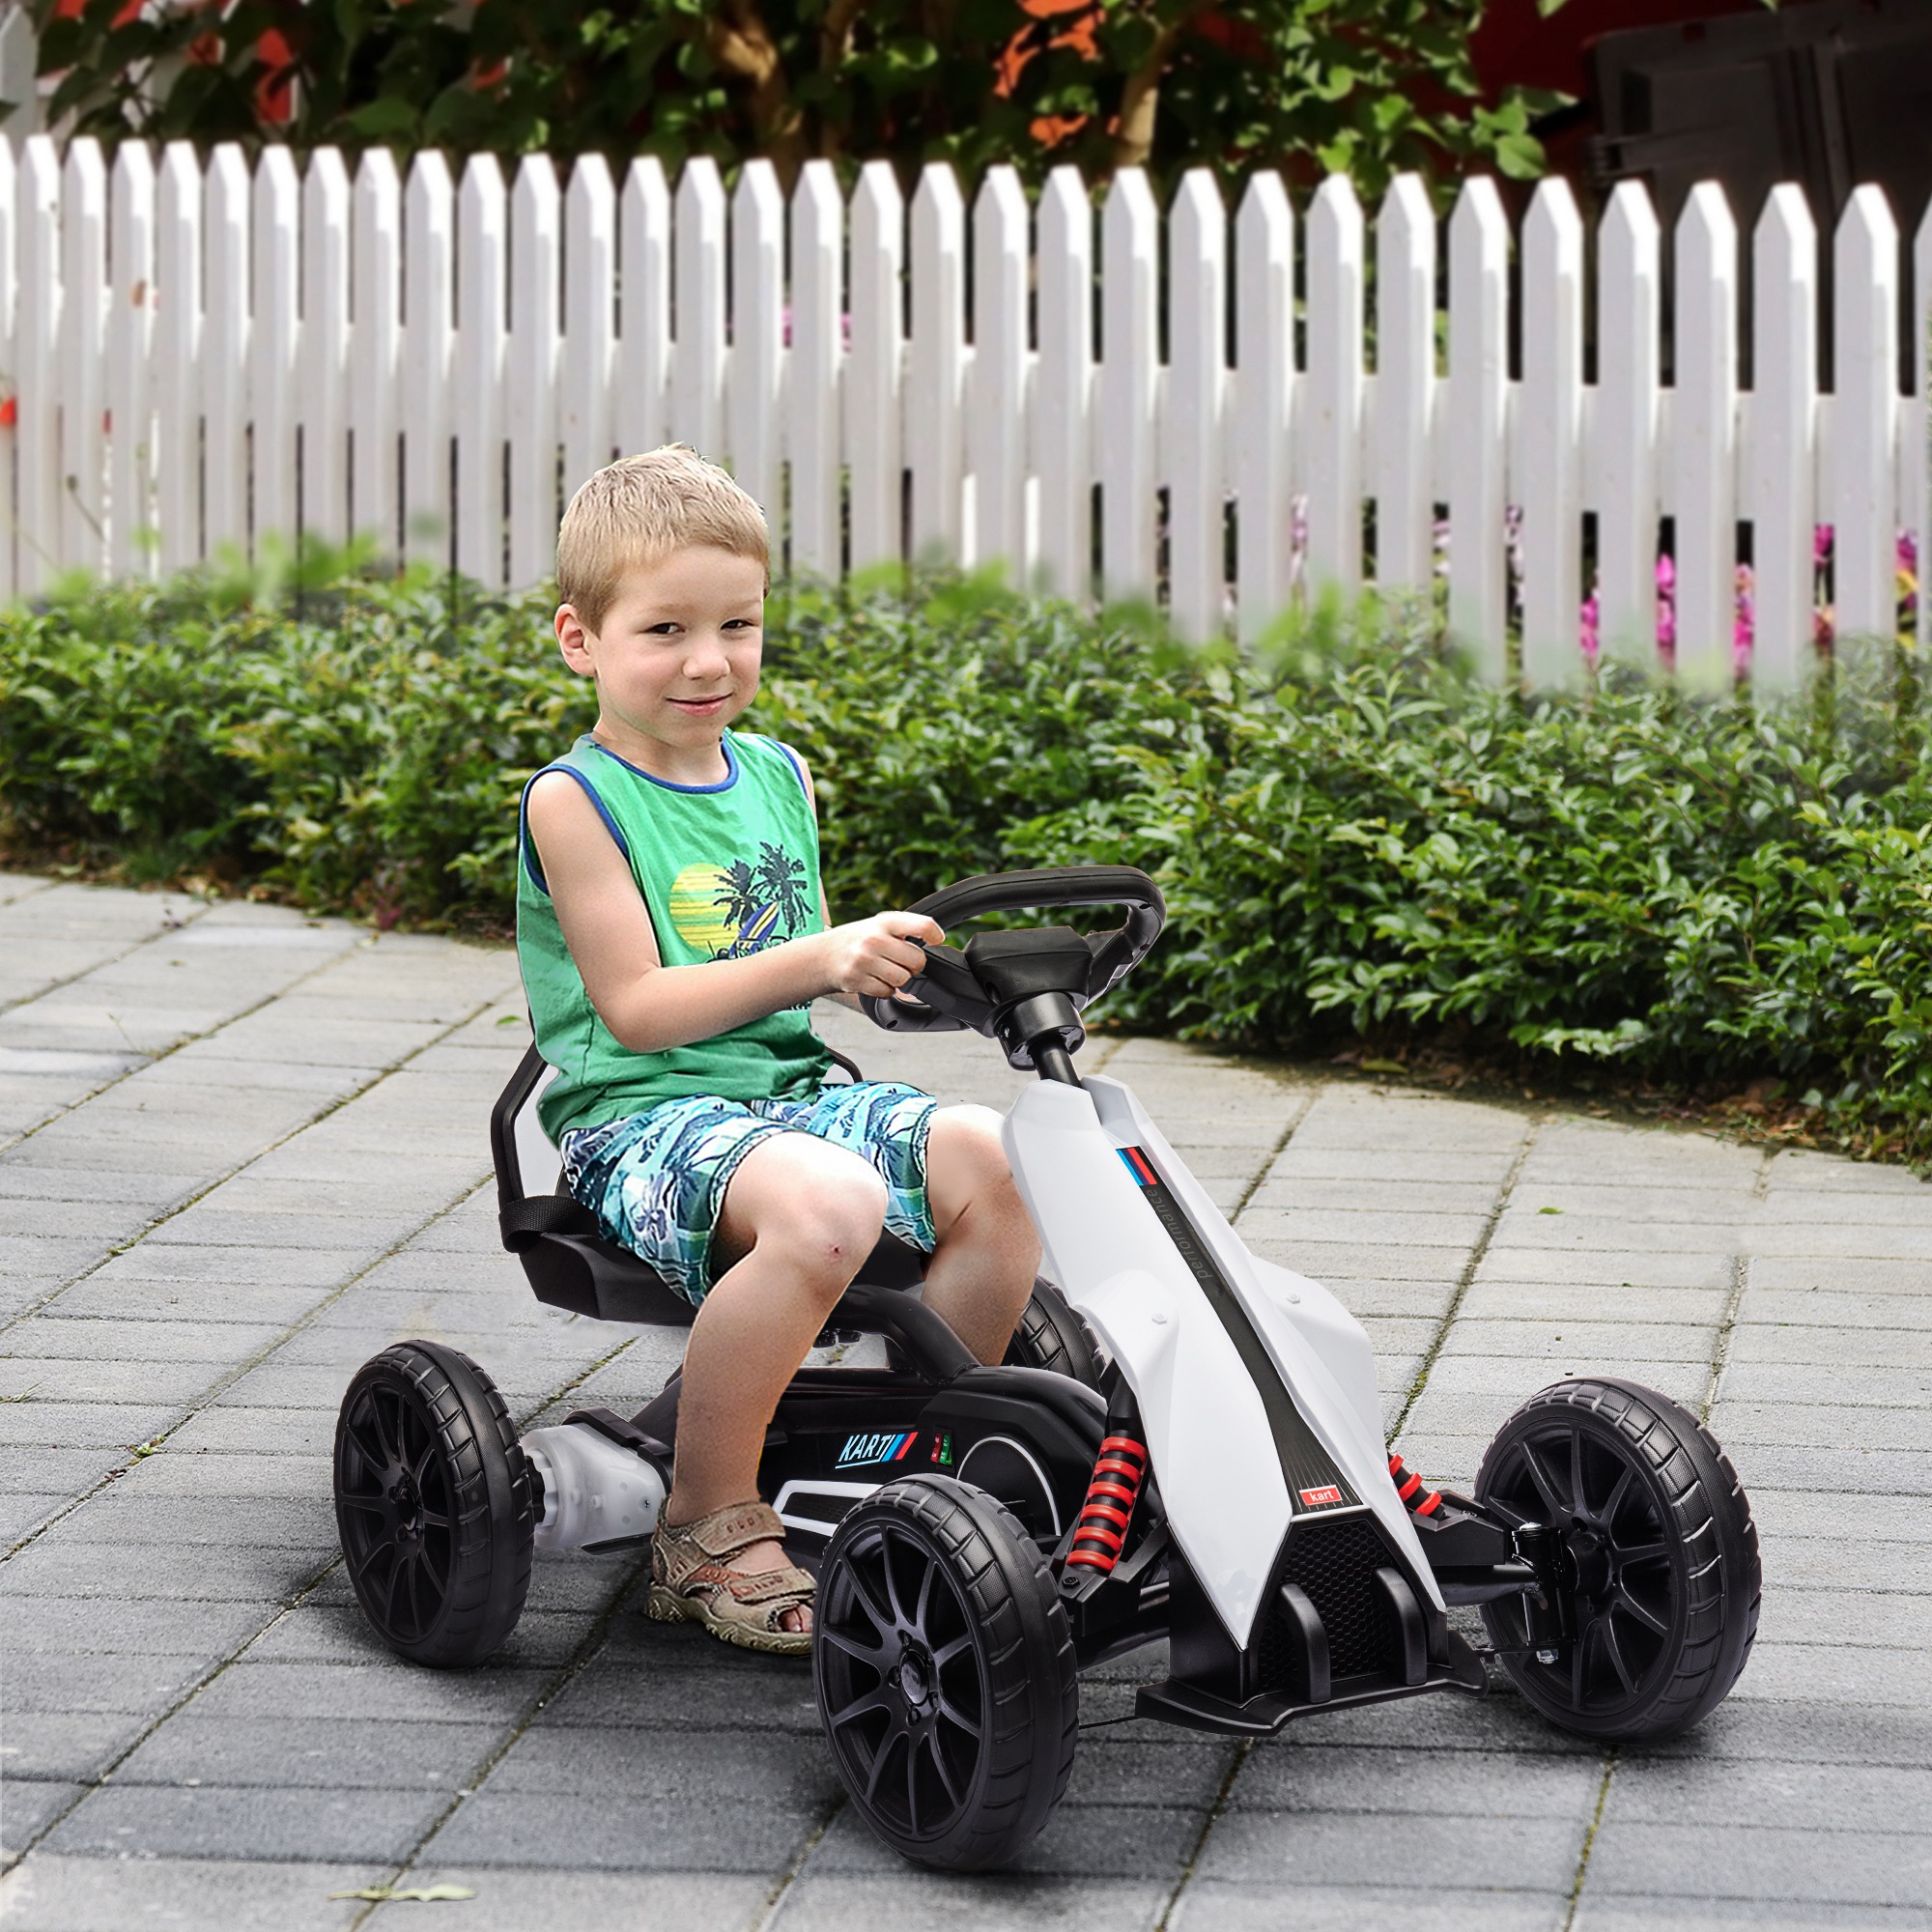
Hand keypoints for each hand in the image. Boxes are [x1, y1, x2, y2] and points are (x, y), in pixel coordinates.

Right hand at [818, 911, 943, 999]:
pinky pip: (887, 992)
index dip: (935, 935)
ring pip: (903, 979)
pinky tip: (874, 978)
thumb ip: (905, 930)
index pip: (923, 926)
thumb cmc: (858, 940)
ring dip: (899, 979)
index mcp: (884, 921)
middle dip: (914, 964)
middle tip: (902, 961)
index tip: (936, 940)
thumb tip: (935, 939)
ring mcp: (864, 961)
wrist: (822, 956)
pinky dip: (885, 989)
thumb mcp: (879, 925)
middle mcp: (874, 939)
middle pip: (917, 960)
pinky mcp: (856, 980)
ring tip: (886, 970)